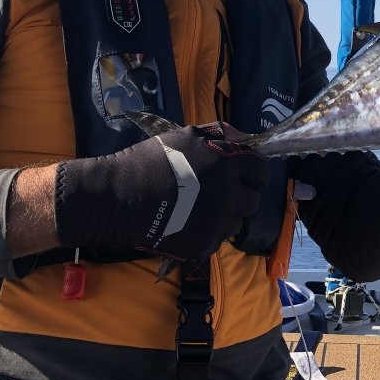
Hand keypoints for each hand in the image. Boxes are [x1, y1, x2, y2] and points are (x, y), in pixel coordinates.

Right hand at [53, 123, 267, 259]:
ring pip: (236, 222)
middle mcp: (228, 195)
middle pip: (253, 199)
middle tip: (220, 192)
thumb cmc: (151, 160)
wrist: (119, 197)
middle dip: (241, 194)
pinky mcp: (203, 245)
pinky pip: (217, 238)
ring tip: (202, 208)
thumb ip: (220, 134)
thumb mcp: (186, 136)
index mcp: (227, 164)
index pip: (261, 171)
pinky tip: (189, 221)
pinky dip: (209, 231)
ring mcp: (216, 223)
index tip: (243, 174)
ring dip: (226, 215)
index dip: (253, 172)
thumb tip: (245, 138)